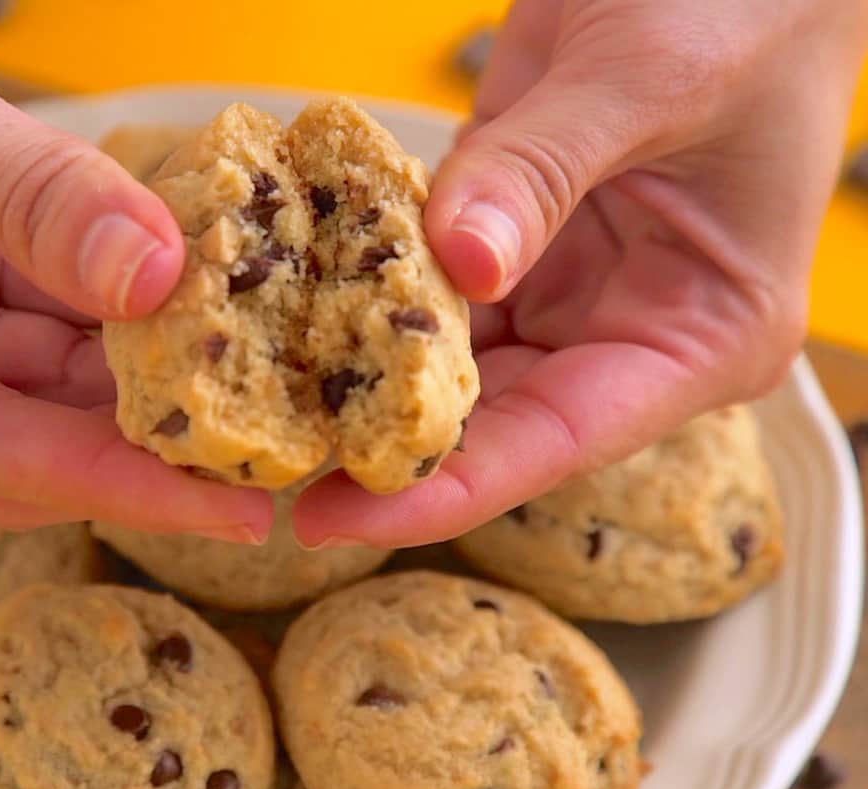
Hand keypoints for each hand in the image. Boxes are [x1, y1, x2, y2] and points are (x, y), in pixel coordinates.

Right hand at [0, 0, 272, 540]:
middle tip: (256, 430)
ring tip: (234, 353)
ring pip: (21, 372)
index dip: (113, 483)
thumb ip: (14, 190)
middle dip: (129, 428)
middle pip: (3, 432)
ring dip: (122, 356)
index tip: (232, 509)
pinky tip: (170, 279)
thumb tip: (157, 272)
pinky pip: (16, 301)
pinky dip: (93, 292)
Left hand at [294, 0, 867, 546]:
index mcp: (703, 335)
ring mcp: (567, 288)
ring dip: (367, 379)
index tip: (343, 515)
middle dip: (390, 448)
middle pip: (497, 420)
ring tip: (269, 408)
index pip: (562, 441)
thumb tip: (454, 262)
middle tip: (278, 469)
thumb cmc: (743, 9)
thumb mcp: (647, 82)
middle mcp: (631, 331)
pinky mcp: (514, 241)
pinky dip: (372, 295)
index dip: (448, 490)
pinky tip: (302, 311)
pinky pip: (431, 287)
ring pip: (453, 363)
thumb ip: (541, 173)